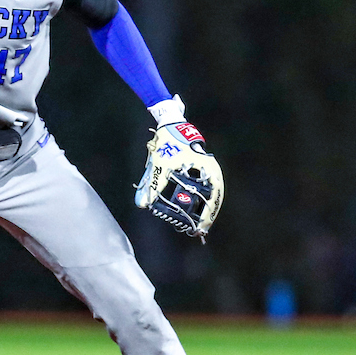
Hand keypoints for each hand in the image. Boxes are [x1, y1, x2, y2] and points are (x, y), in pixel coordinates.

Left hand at [134, 122, 224, 240]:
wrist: (170, 123)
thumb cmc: (169, 143)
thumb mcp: (159, 165)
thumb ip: (151, 185)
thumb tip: (142, 204)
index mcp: (208, 170)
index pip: (214, 199)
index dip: (208, 216)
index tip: (201, 229)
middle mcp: (211, 170)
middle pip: (213, 199)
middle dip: (205, 216)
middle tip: (197, 231)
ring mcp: (207, 168)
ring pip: (209, 193)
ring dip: (202, 207)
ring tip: (195, 222)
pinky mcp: (200, 166)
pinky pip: (203, 186)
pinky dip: (198, 197)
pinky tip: (190, 205)